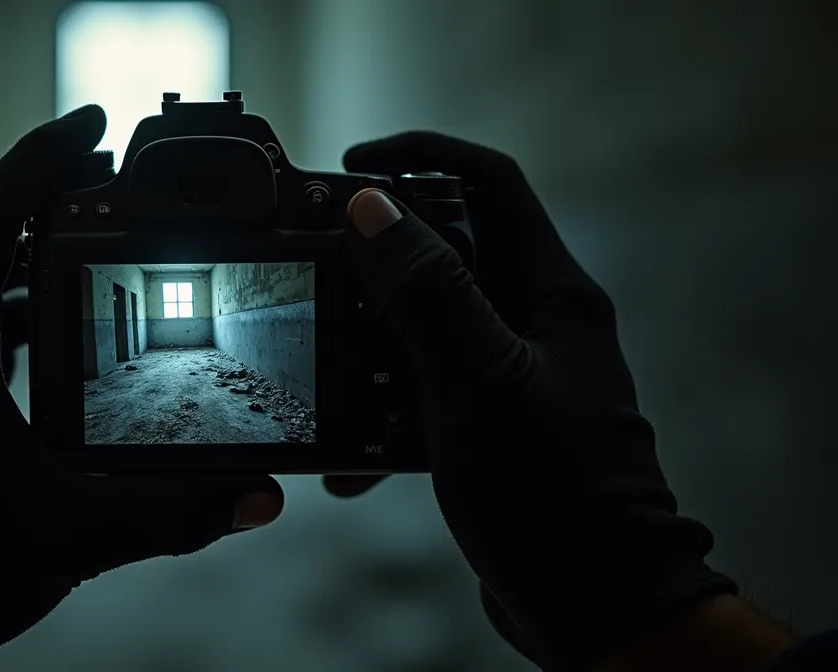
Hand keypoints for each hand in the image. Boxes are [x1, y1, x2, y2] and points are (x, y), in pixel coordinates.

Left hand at [0, 105, 283, 667]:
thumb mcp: (74, 537)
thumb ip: (174, 511)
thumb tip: (258, 498)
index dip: (44, 160)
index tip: (97, 127)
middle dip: (50, 201)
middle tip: (115, 179)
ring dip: (30, 257)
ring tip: (98, 243)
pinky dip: (9, 305)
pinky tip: (58, 324)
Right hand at [330, 132, 734, 669]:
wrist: (596, 606)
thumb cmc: (554, 492)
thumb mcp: (477, 381)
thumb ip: (427, 292)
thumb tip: (373, 208)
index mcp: (552, 294)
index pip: (492, 183)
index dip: (423, 157)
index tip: (354, 166)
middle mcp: (537, 324)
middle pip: (451, 250)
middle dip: (381, 255)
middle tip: (319, 261)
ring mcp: (514, 376)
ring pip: (428, 326)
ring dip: (371, 343)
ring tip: (322, 361)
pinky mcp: (490, 427)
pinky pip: (423, 394)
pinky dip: (382, 416)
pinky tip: (351, 459)